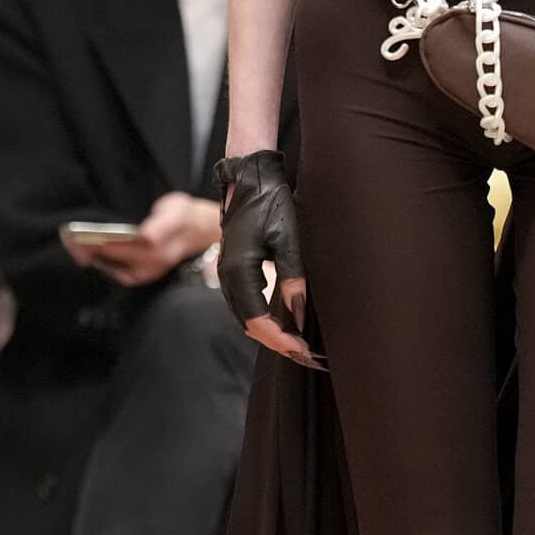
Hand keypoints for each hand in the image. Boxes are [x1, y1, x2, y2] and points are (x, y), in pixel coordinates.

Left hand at [66, 193, 220, 288]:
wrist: (200, 229)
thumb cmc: (183, 218)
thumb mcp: (175, 214)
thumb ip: (161, 226)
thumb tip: (146, 237)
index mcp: (155, 252)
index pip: (119, 249)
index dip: (97, 244)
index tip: (77, 237)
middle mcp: (149, 267)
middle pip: (112, 261)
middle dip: (88, 252)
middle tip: (68, 240)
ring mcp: (145, 272)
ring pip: (113, 270)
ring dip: (92, 260)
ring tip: (74, 247)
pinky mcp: (142, 272)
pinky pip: (117, 272)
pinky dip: (102, 265)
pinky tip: (90, 255)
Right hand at [216, 151, 321, 370]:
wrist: (250, 177)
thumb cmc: (271, 203)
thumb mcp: (290, 239)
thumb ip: (294, 279)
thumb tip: (298, 316)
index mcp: (239, 272)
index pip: (257, 321)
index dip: (281, 341)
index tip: (304, 352)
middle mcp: (227, 277)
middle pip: (249, 325)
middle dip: (278, 343)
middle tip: (307, 356)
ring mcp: (227, 274)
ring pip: (246, 317)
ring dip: (270, 334)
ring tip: (299, 345)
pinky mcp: (233, 269)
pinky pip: (245, 305)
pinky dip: (263, 319)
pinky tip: (283, 324)